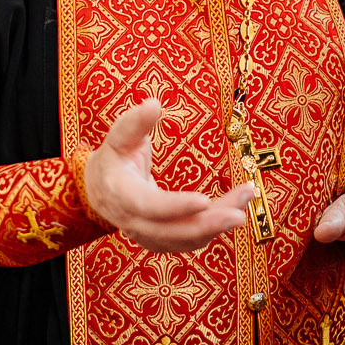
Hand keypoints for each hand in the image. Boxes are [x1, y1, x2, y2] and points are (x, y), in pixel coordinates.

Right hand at [82, 99, 254, 252]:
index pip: (149, 206)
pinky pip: (189, 240)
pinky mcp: (161, 239)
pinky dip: (212, 228)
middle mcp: (133, 221)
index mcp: (120, 194)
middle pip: (172, 231)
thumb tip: (154, 104)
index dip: (176, 206)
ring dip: (217, 225)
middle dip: (207, 225)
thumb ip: (136, 122)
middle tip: (239, 215)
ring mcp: (147, 235)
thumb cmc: (113, 157)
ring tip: (245, 201)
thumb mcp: (119, 135)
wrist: (99, 189)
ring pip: (185, 238)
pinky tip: (235, 210)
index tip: (205, 200)